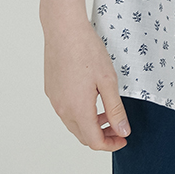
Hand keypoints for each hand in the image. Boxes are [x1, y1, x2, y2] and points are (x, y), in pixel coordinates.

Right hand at [43, 21, 130, 150]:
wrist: (63, 29)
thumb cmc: (86, 50)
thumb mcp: (108, 80)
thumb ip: (116, 109)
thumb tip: (123, 131)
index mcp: (78, 109)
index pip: (94, 141)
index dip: (111, 144)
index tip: (123, 138)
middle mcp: (63, 109)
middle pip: (83, 135)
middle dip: (102, 135)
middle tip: (118, 126)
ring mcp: (54, 99)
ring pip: (73, 123)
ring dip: (91, 124)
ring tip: (107, 110)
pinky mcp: (51, 89)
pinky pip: (65, 109)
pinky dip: (80, 112)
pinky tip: (91, 96)